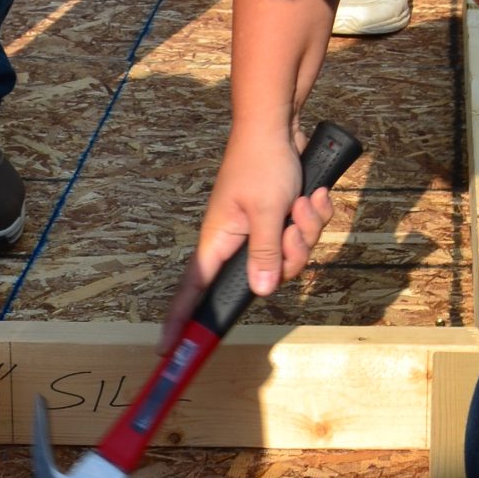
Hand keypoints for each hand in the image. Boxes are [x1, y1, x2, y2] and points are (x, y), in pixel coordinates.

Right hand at [158, 126, 337, 346]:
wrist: (277, 125)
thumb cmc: (262, 162)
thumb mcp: (267, 211)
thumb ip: (266, 253)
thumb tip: (261, 290)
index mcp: (218, 242)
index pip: (192, 291)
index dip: (179, 321)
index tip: (165, 352)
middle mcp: (236, 241)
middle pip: (266, 277)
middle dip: (291, 255)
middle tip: (294, 229)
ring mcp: (260, 230)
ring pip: (292, 256)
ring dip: (307, 229)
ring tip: (304, 200)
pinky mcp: (281, 219)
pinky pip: (304, 235)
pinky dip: (313, 214)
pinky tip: (313, 194)